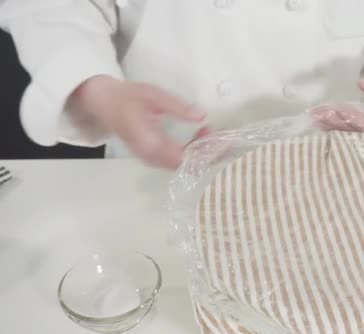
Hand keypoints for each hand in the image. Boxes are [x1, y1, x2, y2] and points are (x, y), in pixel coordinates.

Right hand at [71, 75, 207, 168]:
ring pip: (181, 166)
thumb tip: (202, 116)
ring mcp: (149, 159)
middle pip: (185, 166)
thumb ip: (178, 107)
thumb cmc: (128, 96)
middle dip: (206, 154)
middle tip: (219, 136)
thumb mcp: (155, 96)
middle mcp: (150, 157)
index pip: (184, 158)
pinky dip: (191, 154)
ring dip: (199, 154)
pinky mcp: (150, 157)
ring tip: (211, 134)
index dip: (204, 153)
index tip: (219, 139)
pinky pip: (175, 162)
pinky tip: (200, 139)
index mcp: (150, 143)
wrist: (104, 102)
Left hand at [313, 58, 363, 131]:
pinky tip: (319, 118)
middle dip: (339, 123)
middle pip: (360, 130)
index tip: (341, 113)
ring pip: (353, 129)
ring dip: (332, 124)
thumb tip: (362, 85)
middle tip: (318, 116)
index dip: (357, 120)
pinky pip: (350, 124)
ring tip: (314, 117)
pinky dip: (334, 121)